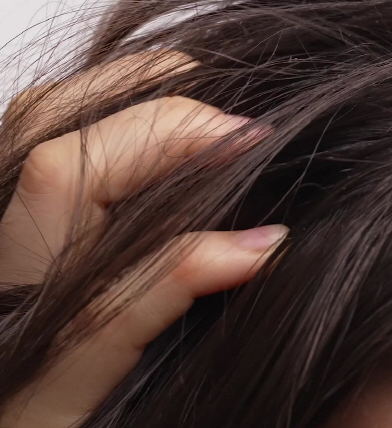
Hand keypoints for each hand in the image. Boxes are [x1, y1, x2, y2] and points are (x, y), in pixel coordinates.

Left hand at [0, 51, 287, 427]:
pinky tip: (166, 136)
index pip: (98, 154)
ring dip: (148, 95)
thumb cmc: (23, 400)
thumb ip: (172, 286)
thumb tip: (265, 244)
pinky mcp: (21, 194)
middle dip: (174, 98)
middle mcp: (7, 197)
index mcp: (26, 240)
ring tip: (213, 122)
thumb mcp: (98, 355)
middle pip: (82, 103)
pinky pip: (66, 120)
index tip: (256, 139)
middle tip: (243, 129)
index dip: (185, 131)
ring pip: (70, 101)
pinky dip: (124, 111)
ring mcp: (7, 186)